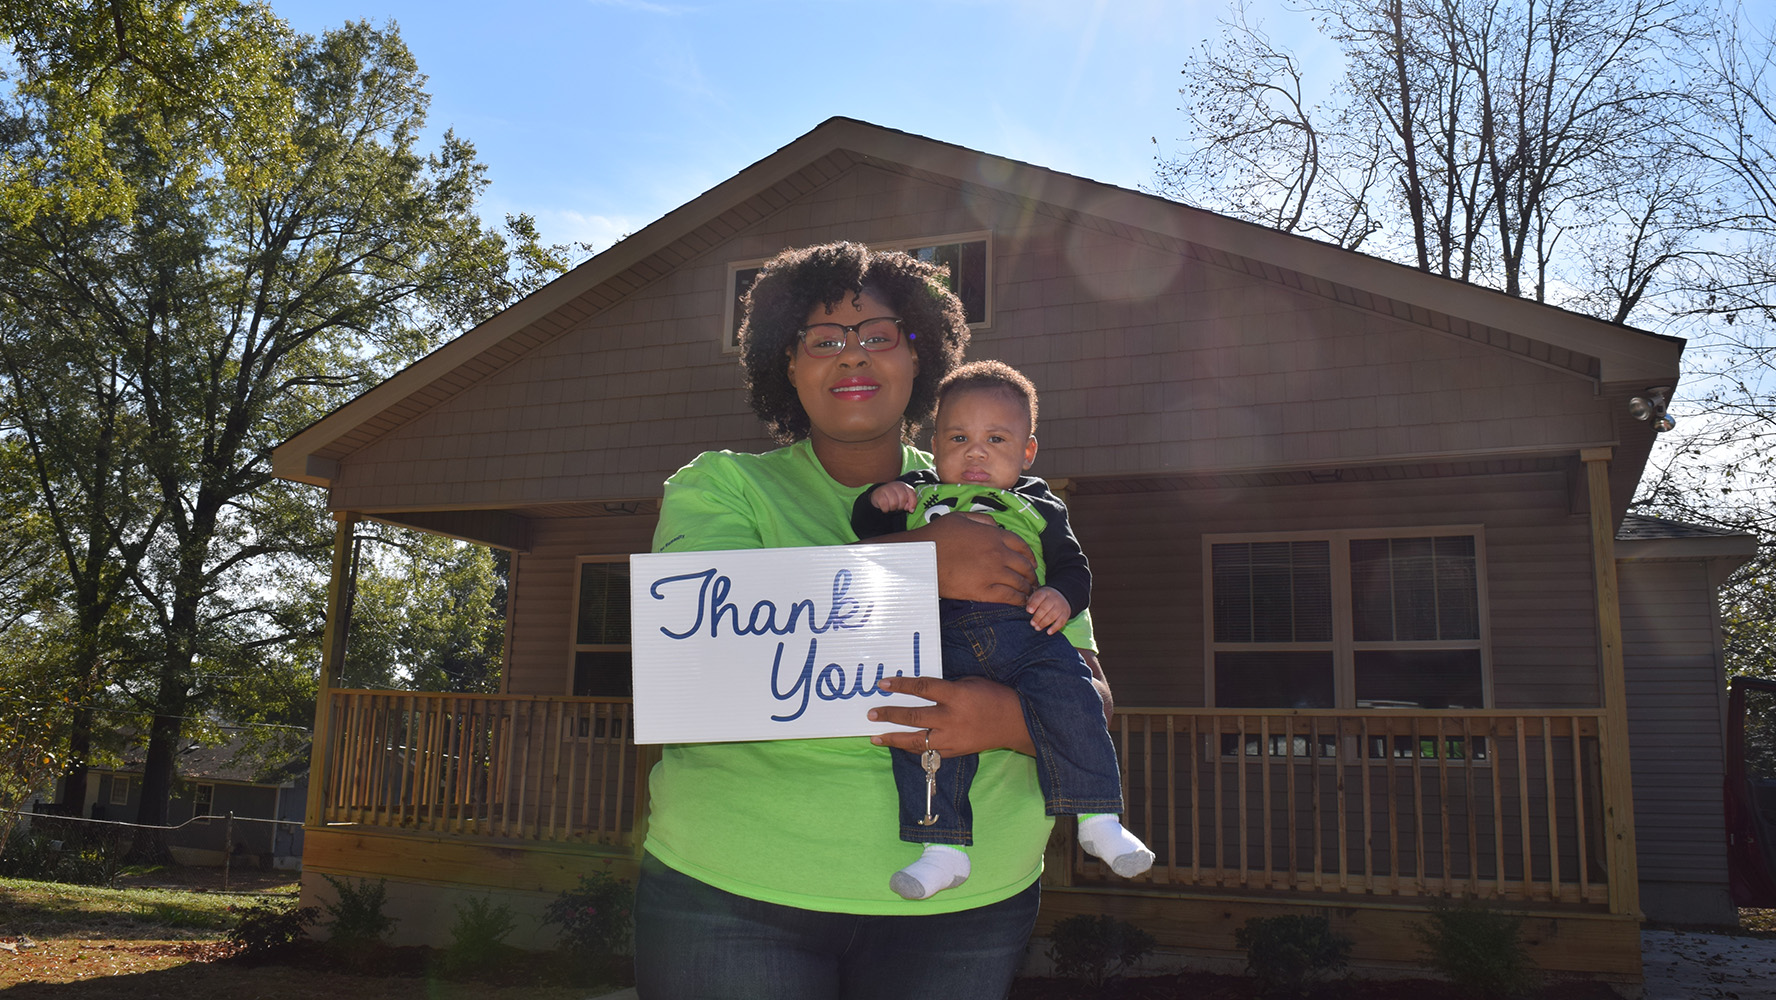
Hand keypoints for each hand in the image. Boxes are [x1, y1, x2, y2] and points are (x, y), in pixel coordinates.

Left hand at [868, 675, 1034, 756]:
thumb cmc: (992, 696)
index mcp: (955, 695)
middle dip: (889, 715)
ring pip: (916, 740)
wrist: (1015, 723)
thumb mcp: (969, 683)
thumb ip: (945, 688)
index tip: (883, 684)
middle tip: (871, 714)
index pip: (921, 688)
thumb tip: (921, 690)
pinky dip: (912, 749)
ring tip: (875, 737)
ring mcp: (952, 738)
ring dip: (893, 738)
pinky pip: (928, 752)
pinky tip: (899, 745)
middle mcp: (951, 718)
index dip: (900, 685)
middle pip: (913, 716)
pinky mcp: (954, 751)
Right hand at [870, 481, 918, 512]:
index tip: (910, 510)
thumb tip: (911, 510)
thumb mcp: (903, 499)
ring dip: (893, 509)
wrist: (878, 495)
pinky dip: (886, 509)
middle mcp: (895, 485)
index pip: (911, 494)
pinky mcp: (878, 494)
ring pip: (894, 503)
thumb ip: (910, 503)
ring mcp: (886, 488)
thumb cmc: (894, 498)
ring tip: (891, 507)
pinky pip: (885, 505)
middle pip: (903, 498)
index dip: (912, 503)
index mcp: (903, 486)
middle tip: (897, 508)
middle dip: (901, 507)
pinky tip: (885, 508)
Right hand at [899, 511, 1035, 604]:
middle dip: (1032, 575)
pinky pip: (1008, 597)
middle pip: (1024, 566)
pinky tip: (1020, 603)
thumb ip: (983, 520)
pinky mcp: (983, 591)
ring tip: (1029, 594)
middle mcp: (998, 554)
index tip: (1032, 563)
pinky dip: (1018, 600)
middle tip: (1034, 581)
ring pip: (1019, 583)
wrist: (922, 556)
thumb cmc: (937, 535)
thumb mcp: (962, 518)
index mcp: (994, 535)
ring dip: (1027, 589)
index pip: (1022, 546)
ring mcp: (992, 573)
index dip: (1030, 556)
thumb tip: (996, 526)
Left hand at [1026, 586, 1071, 633]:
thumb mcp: (1038, 595)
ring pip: (1052, 616)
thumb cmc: (1045, 598)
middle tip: (1032, 623)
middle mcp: (1054, 598)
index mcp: (1045, 592)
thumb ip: (1031, 601)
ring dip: (1043, 623)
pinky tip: (1048, 632)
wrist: (1062, 596)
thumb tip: (1028, 610)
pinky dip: (1054, 628)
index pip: (1039, 597)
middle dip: (1037, 617)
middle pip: (1045, 608)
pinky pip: (1061, 622)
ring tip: (1037, 628)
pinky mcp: (1066, 614)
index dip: (1034, 604)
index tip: (1029, 611)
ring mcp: (1061, 606)